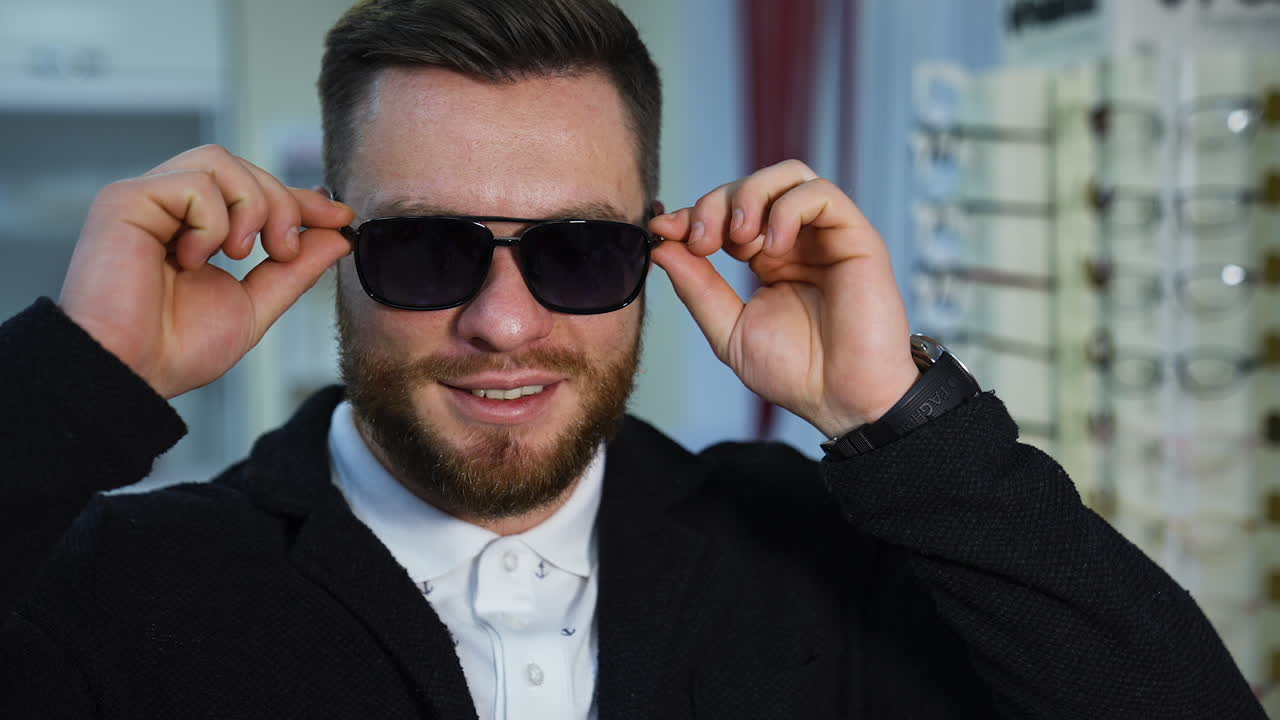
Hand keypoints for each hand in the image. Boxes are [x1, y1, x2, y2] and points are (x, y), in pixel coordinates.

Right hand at [58, 145, 354, 398]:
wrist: (133, 374)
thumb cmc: (176, 349)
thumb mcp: (256, 305)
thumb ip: (295, 269)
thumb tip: (337, 236)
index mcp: (194, 228)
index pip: (253, 189)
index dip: (299, 199)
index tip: (340, 219)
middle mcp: (168, 207)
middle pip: (242, 167)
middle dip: (282, 205)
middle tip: (282, 252)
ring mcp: (145, 199)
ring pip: (220, 161)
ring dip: (251, 208)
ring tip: (238, 255)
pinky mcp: (125, 200)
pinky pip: (195, 183)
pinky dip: (212, 222)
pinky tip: (193, 260)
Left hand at [649, 160, 919, 437]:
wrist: (842, 401)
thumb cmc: (798, 374)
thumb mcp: (729, 329)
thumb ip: (697, 288)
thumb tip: (661, 247)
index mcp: (766, 259)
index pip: (726, 213)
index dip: (693, 214)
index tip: (665, 229)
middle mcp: (796, 241)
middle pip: (750, 186)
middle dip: (715, 204)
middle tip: (703, 242)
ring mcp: (825, 236)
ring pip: (786, 176)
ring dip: (750, 196)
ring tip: (738, 239)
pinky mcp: (855, 236)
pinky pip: (819, 193)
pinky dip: (786, 209)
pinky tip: (773, 249)